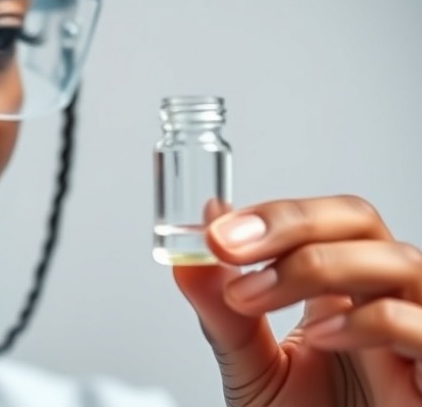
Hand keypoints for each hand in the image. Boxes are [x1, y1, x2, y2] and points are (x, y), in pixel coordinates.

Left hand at [174, 195, 421, 405]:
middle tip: (226, 245)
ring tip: (251, 296)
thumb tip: (187, 259)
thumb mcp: (252, 370)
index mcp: (341, 291)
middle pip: (361, 221)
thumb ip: (222, 314)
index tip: (213, 231)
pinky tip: (322, 336)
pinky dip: (374, 322)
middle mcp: (384, 300)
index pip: (322, 220)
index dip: (272, 214)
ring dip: (316, 266)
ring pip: (400, 262)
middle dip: (290, 223)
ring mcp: (417, 337)